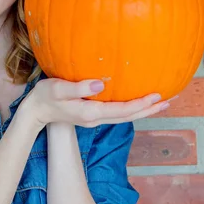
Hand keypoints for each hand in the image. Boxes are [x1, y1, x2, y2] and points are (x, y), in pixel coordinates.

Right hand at [22, 78, 173, 130]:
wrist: (34, 112)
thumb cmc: (44, 96)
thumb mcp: (58, 88)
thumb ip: (79, 86)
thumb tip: (100, 84)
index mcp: (91, 112)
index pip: (122, 110)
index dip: (141, 104)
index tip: (156, 95)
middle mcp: (96, 119)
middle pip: (128, 117)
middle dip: (148, 110)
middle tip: (169, 101)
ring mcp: (94, 119)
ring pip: (124, 117)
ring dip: (142, 111)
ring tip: (159, 103)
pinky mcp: (91, 115)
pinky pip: (117, 114)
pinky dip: (131, 109)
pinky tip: (136, 102)